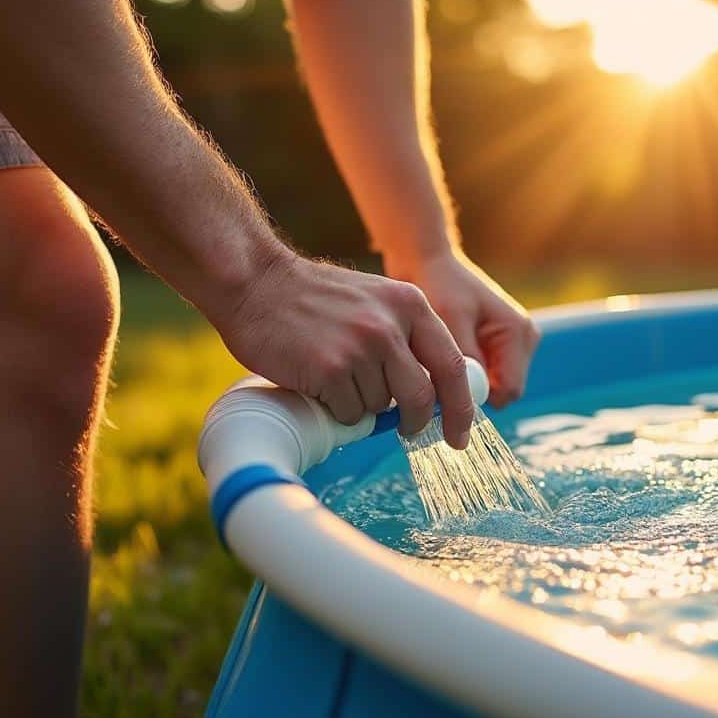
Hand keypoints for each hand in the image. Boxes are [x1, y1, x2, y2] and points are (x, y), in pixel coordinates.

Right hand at [208, 252, 474, 447]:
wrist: (256, 283)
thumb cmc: (312, 298)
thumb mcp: (374, 300)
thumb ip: (404, 337)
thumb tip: (430, 394)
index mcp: (410, 305)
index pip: (452, 365)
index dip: (461, 407)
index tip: (461, 435)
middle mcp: (390, 326)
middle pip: (421, 397)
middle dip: (416, 422)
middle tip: (408, 431)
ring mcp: (361, 348)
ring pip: (380, 408)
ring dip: (362, 405)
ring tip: (336, 376)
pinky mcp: (330, 370)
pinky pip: (349, 414)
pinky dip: (337, 410)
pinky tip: (318, 382)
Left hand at [385, 252, 539, 407]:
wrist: (430, 264)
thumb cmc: (440, 284)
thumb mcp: (450, 319)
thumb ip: (465, 357)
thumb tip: (470, 395)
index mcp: (518, 331)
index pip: (509, 390)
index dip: (478, 397)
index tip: (444, 388)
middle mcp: (523, 339)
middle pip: (503, 391)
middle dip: (473, 388)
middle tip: (438, 370)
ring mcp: (513, 343)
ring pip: (494, 387)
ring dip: (468, 380)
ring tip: (442, 357)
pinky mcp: (500, 346)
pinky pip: (486, 376)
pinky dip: (466, 373)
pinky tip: (447, 354)